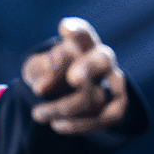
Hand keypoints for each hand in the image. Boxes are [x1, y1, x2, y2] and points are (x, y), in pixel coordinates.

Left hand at [21, 17, 128, 134]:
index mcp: (81, 44)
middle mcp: (101, 59)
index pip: (82, 34)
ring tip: (37, 114)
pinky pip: (105, 118)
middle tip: (72, 79)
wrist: (63, 99)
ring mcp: (113, 82)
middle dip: (87, 69)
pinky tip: (57, 125)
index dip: (76, 32)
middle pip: (101, 60)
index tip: (64, 27)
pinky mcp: (117, 106)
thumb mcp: (35, 70)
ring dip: (63, 108)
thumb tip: (43, 89)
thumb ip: (40, 73)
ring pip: (95, 96)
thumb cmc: (47, 77)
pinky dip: (80, 125)